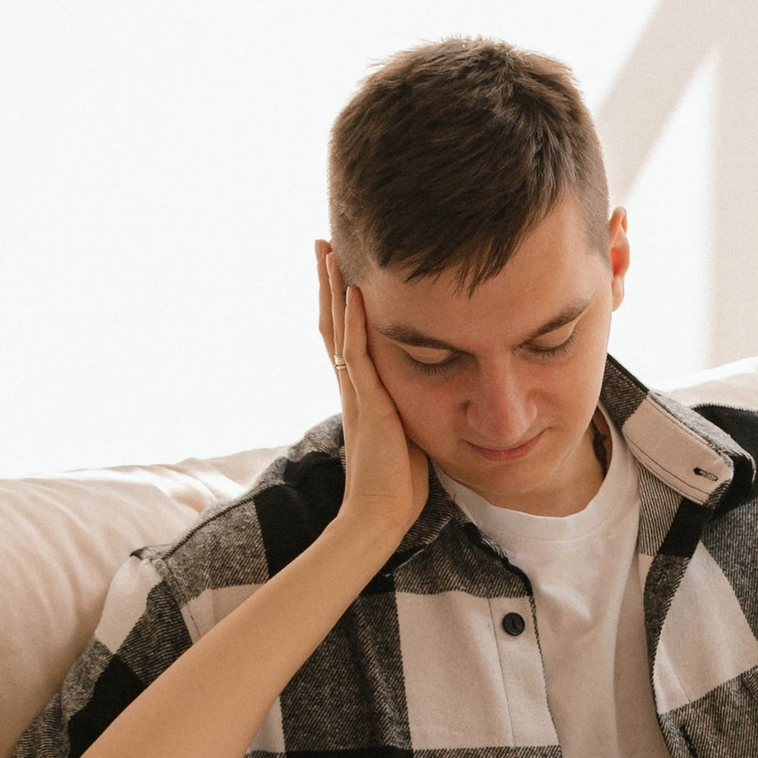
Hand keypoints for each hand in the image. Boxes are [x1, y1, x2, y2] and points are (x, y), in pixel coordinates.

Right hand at [316, 243, 429, 555]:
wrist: (381, 514)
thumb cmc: (398, 482)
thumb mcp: (409, 432)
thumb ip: (412, 407)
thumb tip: (437, 391)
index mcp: (362, 390)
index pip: (346, 335)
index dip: (340, 301)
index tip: (339, 266)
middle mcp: (352, 385)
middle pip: (332, 321)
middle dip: (327, 281)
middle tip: (320, 242)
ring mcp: (356, 391)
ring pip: (337, 328)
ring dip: (332, 288)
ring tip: (326, 250)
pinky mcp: (367, 402)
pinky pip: (356, 354)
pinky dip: (353, 322)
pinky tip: (353, 292)